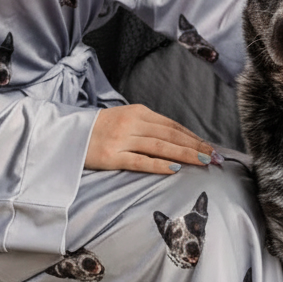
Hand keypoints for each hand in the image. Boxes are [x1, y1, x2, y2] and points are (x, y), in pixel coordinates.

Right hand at [85, 104, 222, 173]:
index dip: (193, 137)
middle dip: (196, 146)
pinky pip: (139, 161)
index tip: (210, 147)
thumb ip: (148, 127)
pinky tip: (174, 169)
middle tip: (215, 157)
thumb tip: (176, 140)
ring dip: (184, 154)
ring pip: (160, 147)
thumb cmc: (100, 129)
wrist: (67, 134)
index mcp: (138, 112)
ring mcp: (122, 139)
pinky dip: (158, 165)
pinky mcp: (112, 156)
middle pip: (171, 135)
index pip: (173, 125)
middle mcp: (132, 123)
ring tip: (202, 162)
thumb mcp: (125, 120)